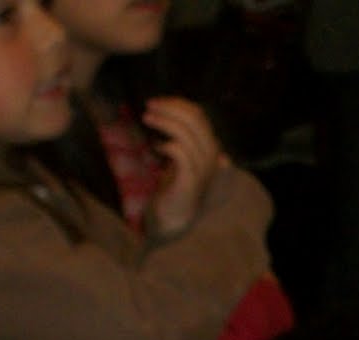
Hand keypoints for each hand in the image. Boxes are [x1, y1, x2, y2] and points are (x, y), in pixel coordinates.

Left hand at [143, 97, 224, 238]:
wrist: (174, 217)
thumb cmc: (173, 186)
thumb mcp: (178, 156)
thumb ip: (180, 136)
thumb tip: (170, 110)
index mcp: (209, 148)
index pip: (199, 116)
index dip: (177, 104)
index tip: (158, 103)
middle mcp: (211, 157)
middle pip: (195, 120)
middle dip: (170, 108)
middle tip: (149, 106)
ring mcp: (203, 169)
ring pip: (187, 133)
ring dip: (165, 122)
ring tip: (147, 118)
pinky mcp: (191, 180)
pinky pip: (181, 153)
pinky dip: (167, 145)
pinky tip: (156, 147)